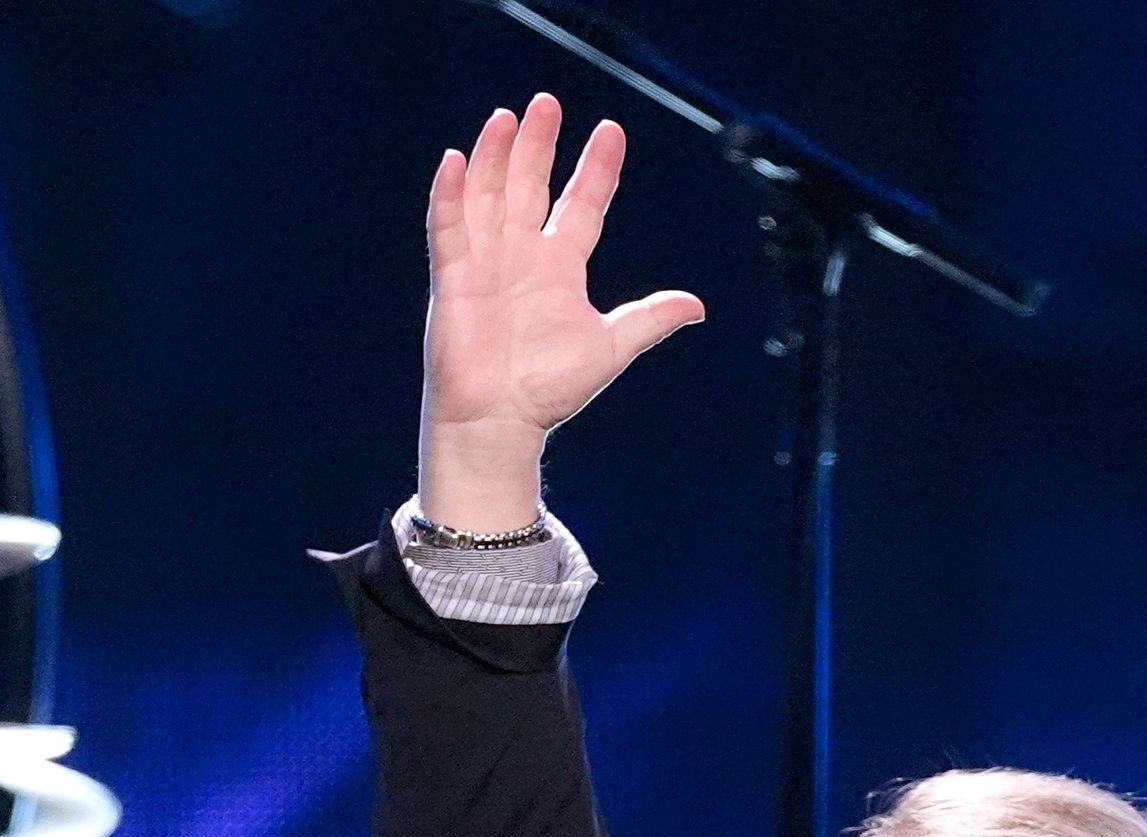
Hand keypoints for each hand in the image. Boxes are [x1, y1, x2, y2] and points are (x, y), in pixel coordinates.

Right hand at [419, 95, 703, 532]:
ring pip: (490, 195)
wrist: (500, 423)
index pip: (581, 205)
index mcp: (560, 267)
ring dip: (496, 157)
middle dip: (538, 146)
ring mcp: (485, 262)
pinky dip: (450, 195)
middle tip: (546, 103)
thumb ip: (649, 319)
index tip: (611, 132)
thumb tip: (697, 306)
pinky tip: (456, 160)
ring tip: (507, 118)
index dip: (596, 170)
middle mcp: (521, 256)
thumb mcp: (611, 346)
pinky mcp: (453, 278)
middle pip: (529, 186)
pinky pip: (449, 228)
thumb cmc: (549, 390)